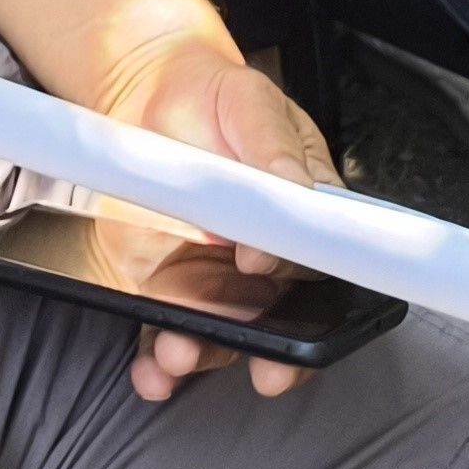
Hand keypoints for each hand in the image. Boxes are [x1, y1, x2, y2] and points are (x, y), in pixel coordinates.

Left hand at [95, 33, 338, 400]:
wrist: (149, 95)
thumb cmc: (216, 98)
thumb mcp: (251, 104)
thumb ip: (275, 146)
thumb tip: (300, 189)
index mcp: (301, 222)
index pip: (319, 271)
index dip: (312, 298)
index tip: (275, 289)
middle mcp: (262, 263)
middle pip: (275, 320)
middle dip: (265, 350)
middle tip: (256, 363)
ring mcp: (211, 278)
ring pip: (220, 335)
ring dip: (203, 354)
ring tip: (177, 356)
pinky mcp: (163, 286)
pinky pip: (166, 331)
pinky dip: (157, 361)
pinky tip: (151, 372)